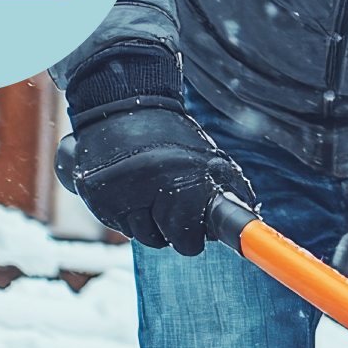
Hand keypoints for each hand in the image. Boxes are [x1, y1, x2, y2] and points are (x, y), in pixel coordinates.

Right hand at [69, 95, 255, 256]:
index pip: (192, 234)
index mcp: (184, 174)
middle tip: (173, 211)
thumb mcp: (204, 155)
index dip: (198, 238)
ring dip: (150, 225)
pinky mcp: (98, 194)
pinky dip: (127, 217)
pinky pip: (121, 226)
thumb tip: (249, 223)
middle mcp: (152, 182)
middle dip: (177, 233)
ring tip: (148, 196)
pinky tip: (129, 193)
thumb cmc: (167, 135)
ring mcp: (122, 190)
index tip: (200, 240)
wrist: (120, 106)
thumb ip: (227, 187)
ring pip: (144, 237)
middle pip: (173, 241)